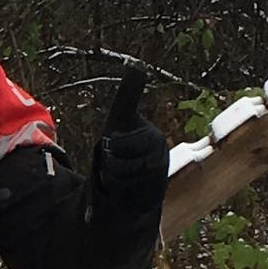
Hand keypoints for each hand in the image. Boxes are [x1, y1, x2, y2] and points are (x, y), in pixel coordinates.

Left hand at [91, 63, 168, 210]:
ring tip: (120, 177)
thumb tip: (138, 64)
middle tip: (116, 162)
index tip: (114, 143)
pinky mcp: (147, 204)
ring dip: (111, 182)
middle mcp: (159, 163)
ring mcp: (154, 185)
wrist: (130, 178)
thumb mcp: (121, 118)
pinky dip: (115, 198)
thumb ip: (129, 93)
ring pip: (117, 185)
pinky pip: (120, 201)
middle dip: (109, 166)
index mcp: (154, 140)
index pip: (118, 145)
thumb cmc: (125, 145)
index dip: (110, 146)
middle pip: (117, 167)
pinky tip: (121, 193)